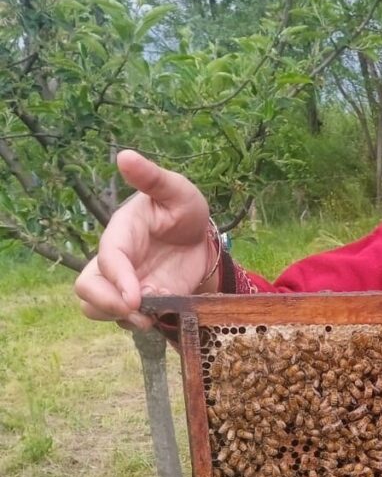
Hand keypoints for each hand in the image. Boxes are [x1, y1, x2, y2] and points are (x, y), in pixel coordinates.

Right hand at [74, 150, 213, 329]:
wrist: (200, 238)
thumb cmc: (183, 209)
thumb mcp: (177, 190)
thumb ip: (152, 178)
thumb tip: (125, 155)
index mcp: (121, 233)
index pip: (108, 259)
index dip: (117, 279)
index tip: (135, 297)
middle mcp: (115, 261)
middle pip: (86, 290)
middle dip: (106, 305)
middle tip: (138, 313)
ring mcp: (125, 284)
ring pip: (98, 309)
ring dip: (123, 319)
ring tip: (154, 315)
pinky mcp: (141, 301)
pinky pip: (129, 319)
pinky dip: (145, 320)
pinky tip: (168, 311)